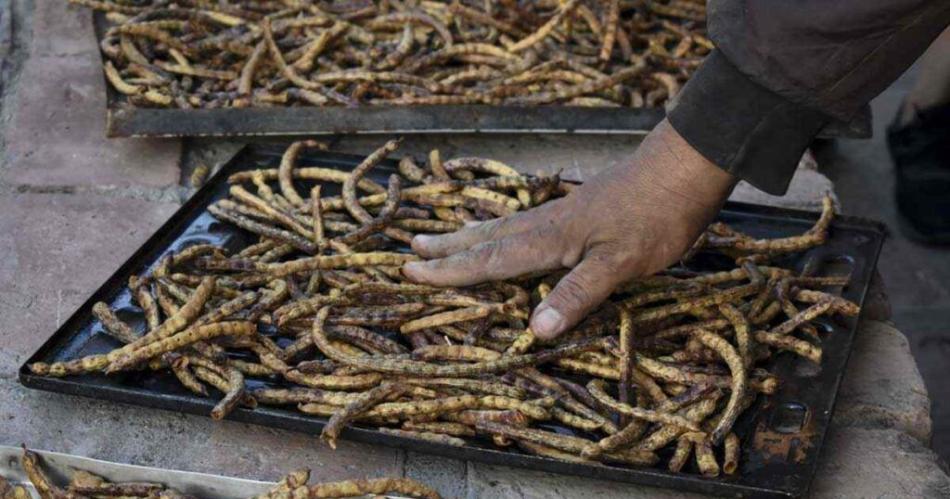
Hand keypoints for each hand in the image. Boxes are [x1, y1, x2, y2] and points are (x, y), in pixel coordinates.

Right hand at [403, 119, 736, 339]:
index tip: (412, 273)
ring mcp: (561, 213)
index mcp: (549, 239)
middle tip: (412, 250)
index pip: (490, 260)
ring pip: (502, 227)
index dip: (451, 271)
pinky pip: (523, 223)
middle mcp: (546, 223)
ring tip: (443, 238)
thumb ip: (578, 293)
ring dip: (469, 236)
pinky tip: (507, 233)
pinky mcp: (577, 209)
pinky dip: (500, 231)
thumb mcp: (620, 262)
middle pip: (486, 238)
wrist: (682, 168)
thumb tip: (536, 330)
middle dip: (449, 248)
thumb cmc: (654, 217)